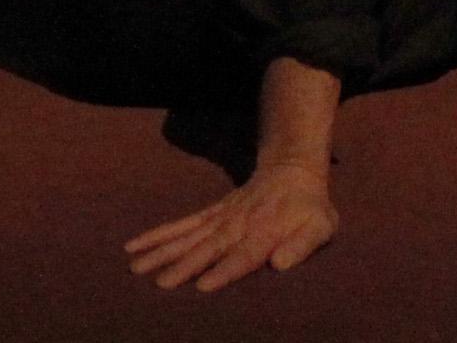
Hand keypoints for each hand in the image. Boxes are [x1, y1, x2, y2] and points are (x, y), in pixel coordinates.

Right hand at [126, 162, 338, 292]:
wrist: (291, 170)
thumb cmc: (309, 208)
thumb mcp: (321, 225)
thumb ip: (302, 245)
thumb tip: (280, 265)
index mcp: (265, 232)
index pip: (242, 256)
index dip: (224, 270)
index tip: (202, 286)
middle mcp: (237, 225)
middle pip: (207, 248)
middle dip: (183, 265)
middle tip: (159, 283)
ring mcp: (220, 218)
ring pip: (187, 236)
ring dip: (162, 251)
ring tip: (135, 266)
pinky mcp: (210, 214)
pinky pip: (181, 225)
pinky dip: (159, 234)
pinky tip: (135, 245)